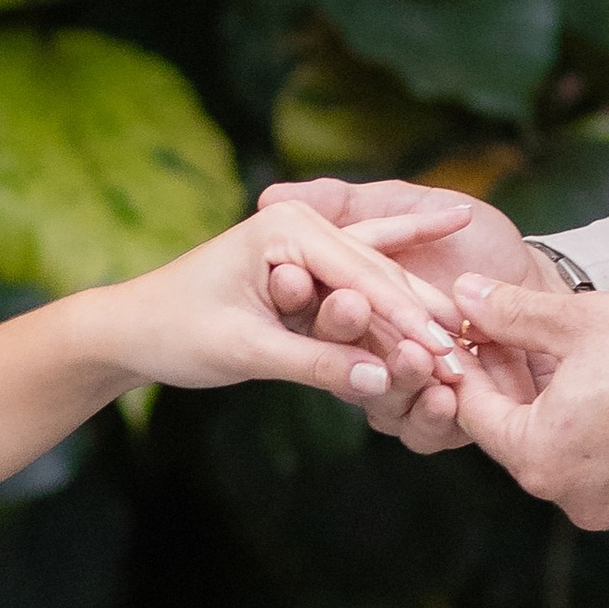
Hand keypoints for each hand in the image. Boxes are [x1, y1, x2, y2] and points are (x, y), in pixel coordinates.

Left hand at [83, 198, 471, 402]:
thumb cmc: (176, 332)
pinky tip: (453, 225)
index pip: (362, 279)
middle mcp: (301, 224)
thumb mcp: (245, 351)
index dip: (407, 323)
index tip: (448, 357)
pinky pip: (364, 270)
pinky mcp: (307, 260)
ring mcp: (305, 239)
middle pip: (379, 273)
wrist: (133, 327)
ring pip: (378, 274)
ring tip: (475, 327)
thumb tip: (380, 383)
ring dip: (421, 302)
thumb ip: (316, 364)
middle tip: (474, 350)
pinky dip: (403, 275)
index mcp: (285, 229)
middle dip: (425, 315)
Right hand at [259, 176, 539, 452]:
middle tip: (359, 315)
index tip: (292, 279)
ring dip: (396, 379)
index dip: (302, 296)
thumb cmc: (478, 236)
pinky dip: (433, 416)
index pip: (317, 307)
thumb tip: (267, 197)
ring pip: (381, 398)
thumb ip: (345, 201)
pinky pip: (425, 431)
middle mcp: (371, 351)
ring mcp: (406, 388)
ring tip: (418, 357)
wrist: (543, 275)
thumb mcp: (409, 201)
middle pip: (342, 355)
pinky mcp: (443, 420)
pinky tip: (449, 395)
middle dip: (346, 335)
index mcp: (354, 304)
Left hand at [445, 271, 608, 527]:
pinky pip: (595, 467)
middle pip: (513, 436)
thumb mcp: (581, 318)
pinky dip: (589, 433)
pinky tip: (603, 390)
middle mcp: (570, 496)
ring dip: (550, 410)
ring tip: (559, 357)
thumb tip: (462, 295)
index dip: (468, 364)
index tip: (467, 329)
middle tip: (506, 335)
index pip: (475, 412)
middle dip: (509, 387)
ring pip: (555, 451)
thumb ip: (512, 313)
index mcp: (543, 456)